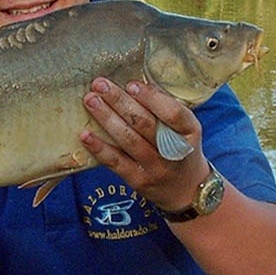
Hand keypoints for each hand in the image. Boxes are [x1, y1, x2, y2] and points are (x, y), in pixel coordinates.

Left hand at [80, 78, 209, 209]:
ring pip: (128, 140)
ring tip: (91, 101)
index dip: (152, 99)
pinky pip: (116, 163)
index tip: (131, 84)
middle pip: (145, 124)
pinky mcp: (138, 181)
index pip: (173, 114)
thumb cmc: (181, 150)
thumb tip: (134, 84)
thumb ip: (166, 110)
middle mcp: (174, 152)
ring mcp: (155, 168)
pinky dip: (99, 148)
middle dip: (119, 101)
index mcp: (190, 132)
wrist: (186, 190)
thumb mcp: (185, 129)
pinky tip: (85, 135)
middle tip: (99, 85)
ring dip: (107, 118)